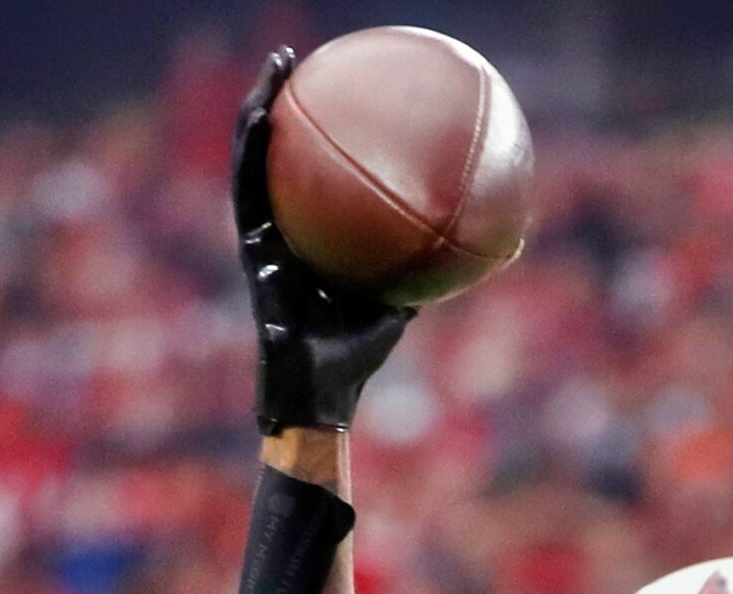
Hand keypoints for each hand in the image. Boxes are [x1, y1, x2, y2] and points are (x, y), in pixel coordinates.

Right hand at [233, 49, 411, 434]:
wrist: (321, 395)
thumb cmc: (357, 358)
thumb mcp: (400, 304)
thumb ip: (420, 271)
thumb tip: (483, 249)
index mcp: (305, 239)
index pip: (303, 175)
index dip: (308, 134)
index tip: (326, 92)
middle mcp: (277, 233)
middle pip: (272, 155)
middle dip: (276, 103)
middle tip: (291, 60)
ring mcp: (259, 241)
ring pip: (250, 164)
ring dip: (255, 113)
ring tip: (274, 72)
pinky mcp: (251, 254)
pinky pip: (249, 197)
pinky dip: (251, 159)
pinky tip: (262, 124)